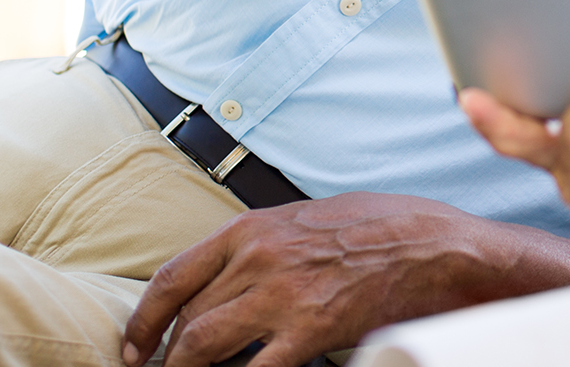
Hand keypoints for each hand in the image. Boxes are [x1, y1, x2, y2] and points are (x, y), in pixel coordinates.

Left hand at [122, 193, 513, 366]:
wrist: (435, 245)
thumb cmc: (382, 225)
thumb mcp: (309, 216)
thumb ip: (264, 242)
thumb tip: (230, 271)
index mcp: (252, 228)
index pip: (171, 278)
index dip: (142, 321)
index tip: (134, 346)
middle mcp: (257, 260)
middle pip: (187, 319)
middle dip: (167, 355)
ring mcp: (281, 297)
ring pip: (203, 347)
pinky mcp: (310, 332)